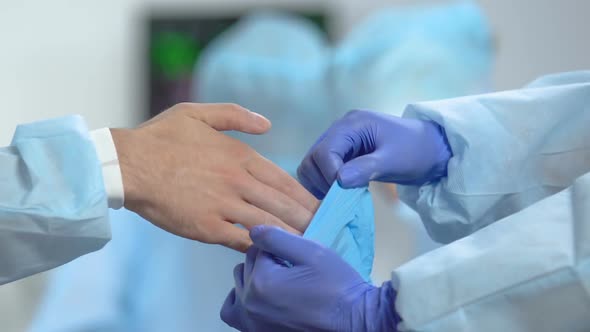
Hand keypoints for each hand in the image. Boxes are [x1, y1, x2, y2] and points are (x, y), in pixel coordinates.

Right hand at [111, 103, 318, 251]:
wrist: (127, 164)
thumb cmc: (161, 137)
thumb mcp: (198, 113)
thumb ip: (235, 115)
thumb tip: (267, 124)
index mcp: (238, 156)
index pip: (282, 180)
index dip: (303, 195)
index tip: (319, 205)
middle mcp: (237, 181)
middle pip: (282, 204)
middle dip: (306, 218)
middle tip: (325, 229)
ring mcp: (223, 205)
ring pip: (268, 223)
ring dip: (292, 234)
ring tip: (311, 244)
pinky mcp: (207, 227)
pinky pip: (241, 240)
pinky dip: (260, 246)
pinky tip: (274, 251)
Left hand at [221, 226, 399, 331]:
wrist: (354, 321)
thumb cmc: (336, 286)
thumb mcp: (312, 252)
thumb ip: (277, 238)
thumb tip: (252, 230)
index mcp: (261, 281)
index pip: (258, 249)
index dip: (279, 249)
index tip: (297, 258)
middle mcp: (249, 304)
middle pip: (247, 266)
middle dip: (266, 262)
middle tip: (292, 269)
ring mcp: (251, 323)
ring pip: (238, 286)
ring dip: (252, 279)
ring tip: (279, 282)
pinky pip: (233, 312)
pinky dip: (241, 302)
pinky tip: (259, 298)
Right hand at [297, 110, 451, 198]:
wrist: (431, 149)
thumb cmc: (416, 151)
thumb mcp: (394, 161)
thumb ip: (366, 168)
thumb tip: (339, 180)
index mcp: (352, 124)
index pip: (325, 151)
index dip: (329, 174)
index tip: (343, 191)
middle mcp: (341, 129)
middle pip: (313, 157)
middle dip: (322, 179)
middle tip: (340, 195)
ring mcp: (340, 140)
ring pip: (312, 164)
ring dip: (320, 182)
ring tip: (341, 194)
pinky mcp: (342, 152)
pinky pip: (322, 169)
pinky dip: (325, 182)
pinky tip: (341, 190)